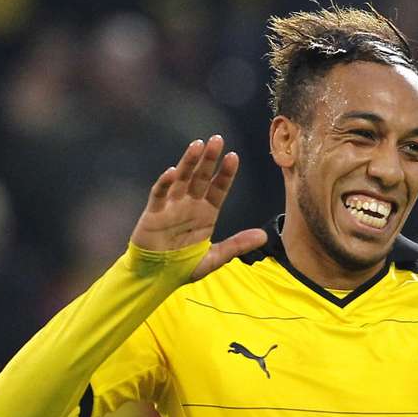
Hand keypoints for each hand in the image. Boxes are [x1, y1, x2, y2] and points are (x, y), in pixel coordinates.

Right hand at [130, 135, 266, 280]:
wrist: (157, 277)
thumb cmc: (184, 265)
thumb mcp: (215, 257)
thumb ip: (237, 245)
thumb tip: (263, 236)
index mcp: (207, 213)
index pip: (219, 188)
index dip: (225, 173)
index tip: (234, 157)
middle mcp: (190, 204)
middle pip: (201, 177)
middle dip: (209, 159)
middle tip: (217, 140)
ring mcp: (172, 206)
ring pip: (182, 179)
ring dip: (189, 162)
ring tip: (197, 145)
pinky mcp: (154, 213)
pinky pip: (160, 194)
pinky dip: (165, 183)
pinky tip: (172, 172)